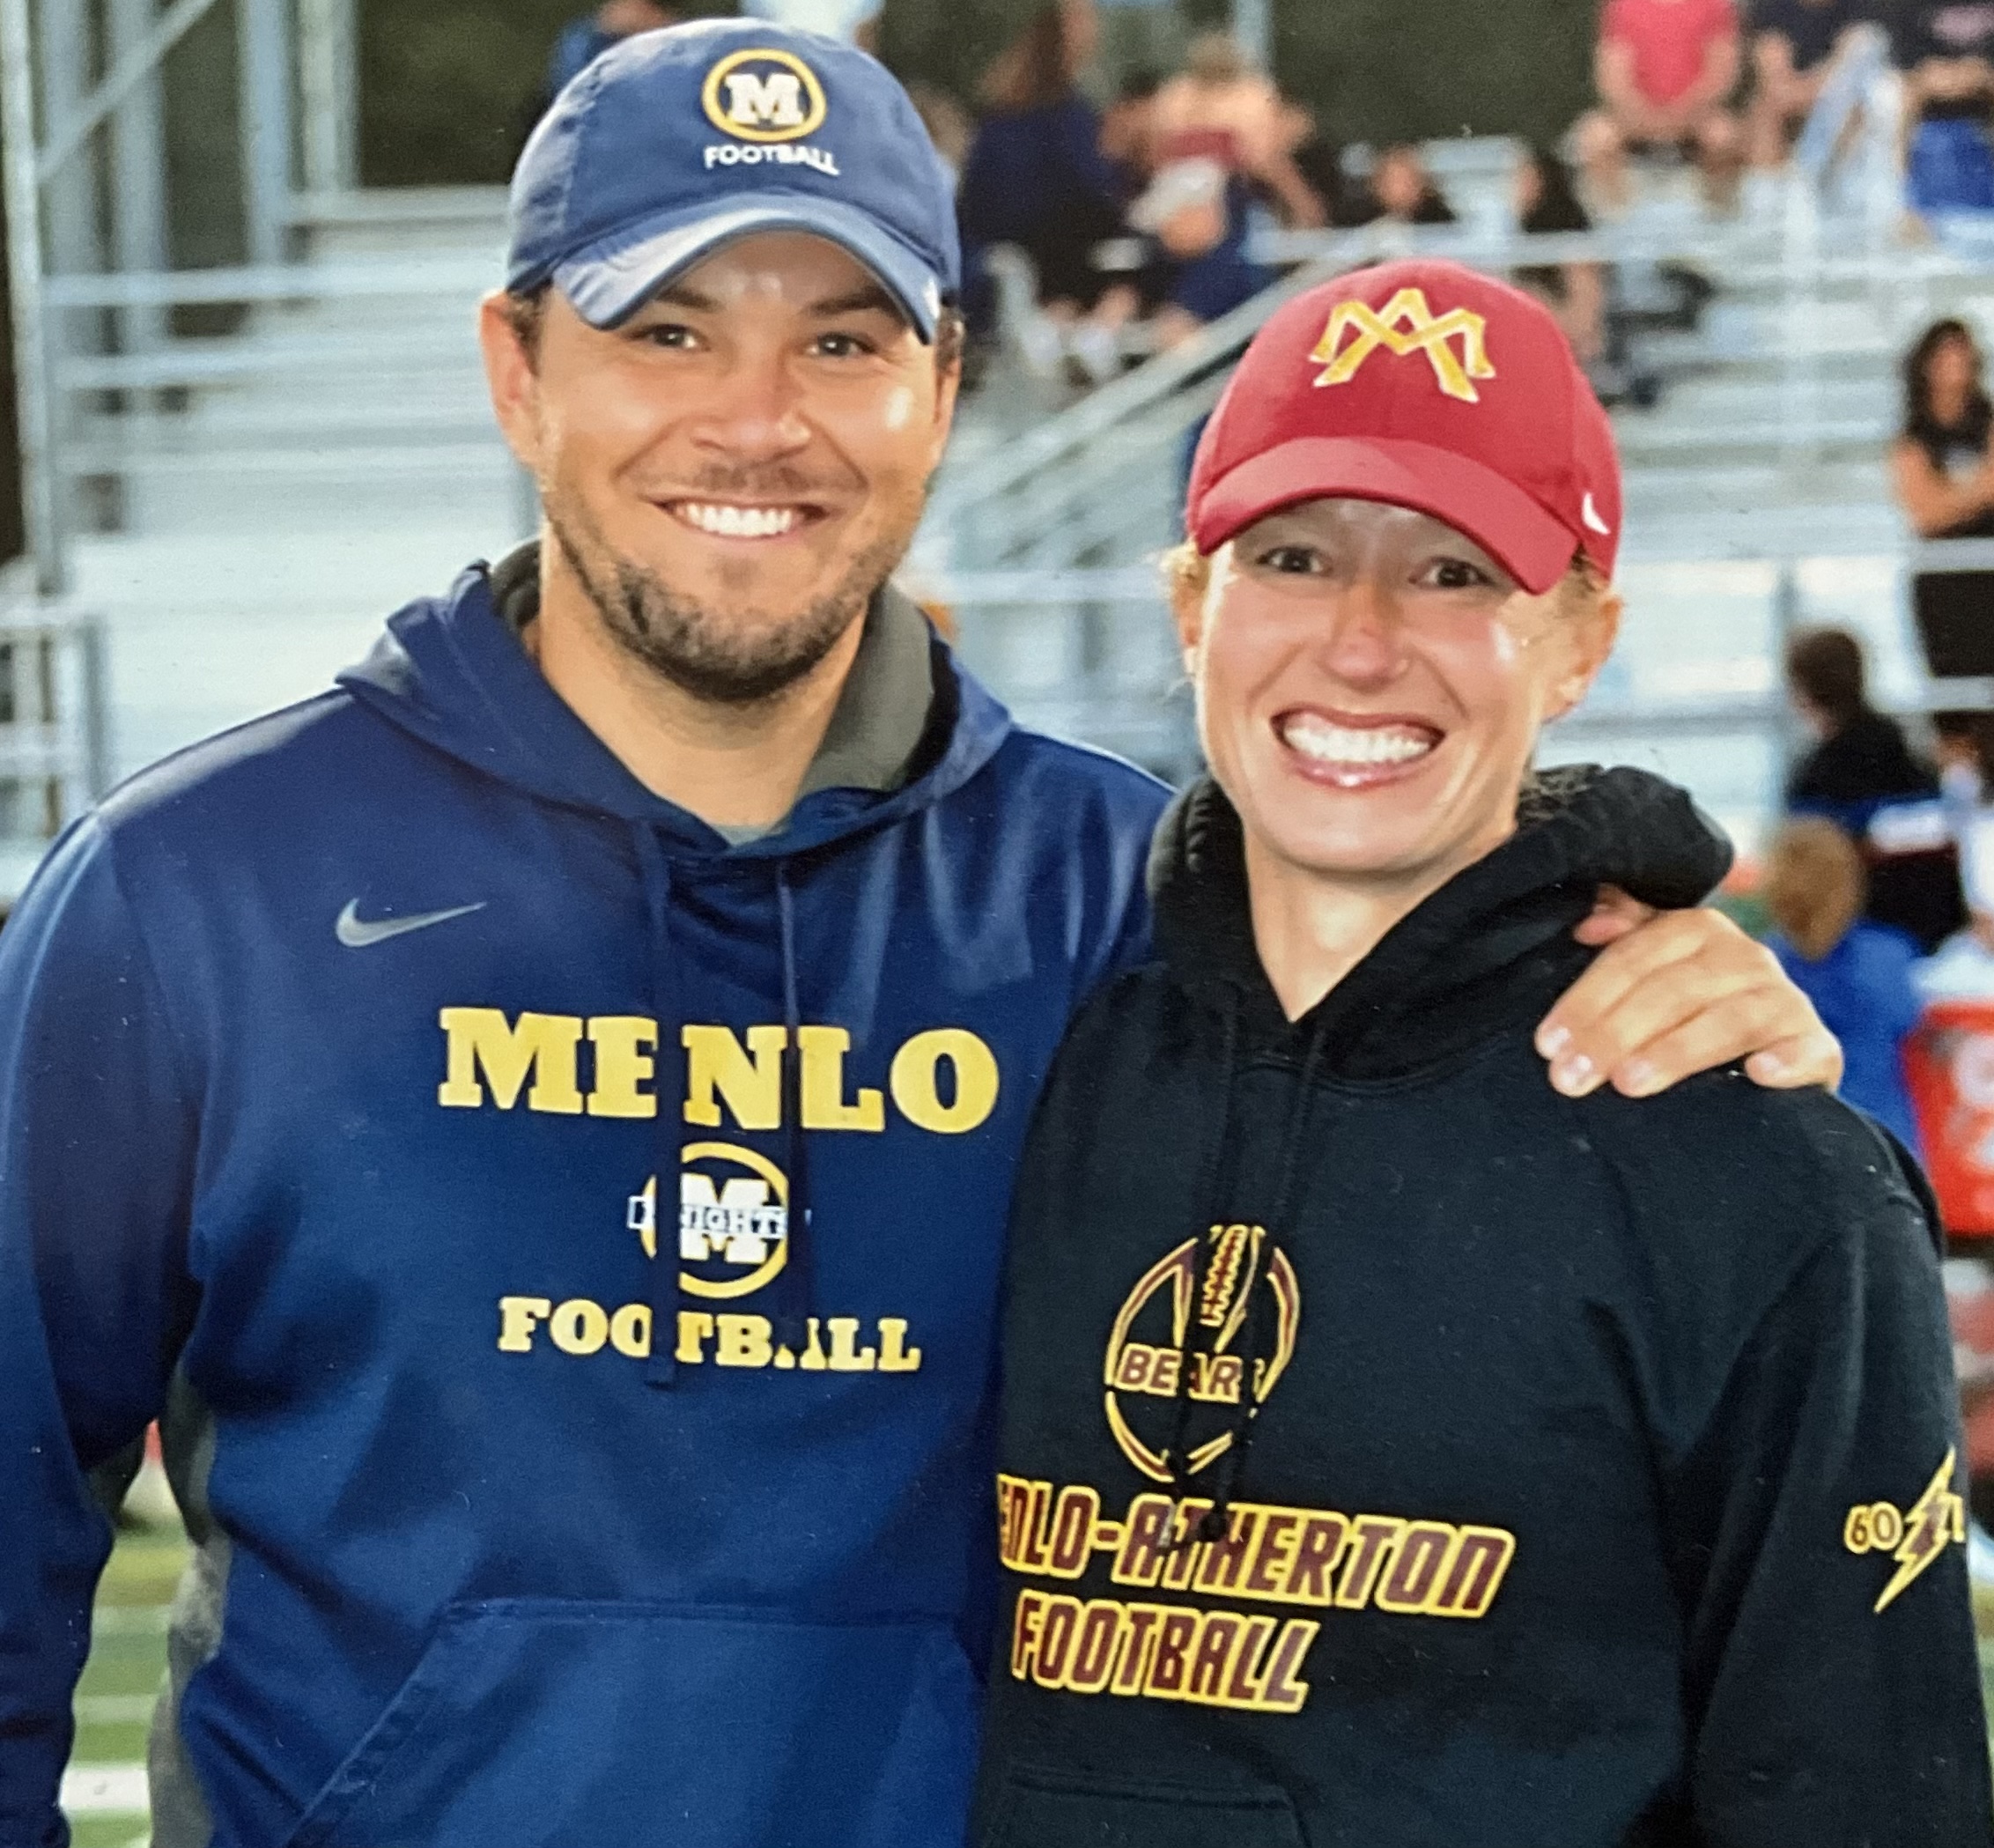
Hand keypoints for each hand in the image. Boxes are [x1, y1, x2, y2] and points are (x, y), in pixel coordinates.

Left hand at [1534, 888, 1844, 1097]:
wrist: (1763, 1066)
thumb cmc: (1683, 1018)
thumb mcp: (1647, 976)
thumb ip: (1619, 942)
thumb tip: (1585, 925)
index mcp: (1695, 931)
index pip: (1632, 959)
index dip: (1586, 1000)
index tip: (1547, 1045)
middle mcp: (1744, 957)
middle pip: (1671, 990)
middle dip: (1614, 1034)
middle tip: (1571, 1078)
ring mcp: (1786, 1000)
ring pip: (1729, 1019)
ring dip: (1676, 1052)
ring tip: (1629, 1085)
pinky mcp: (1818, 1046)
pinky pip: (1807, 1048)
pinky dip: (1787, 1060)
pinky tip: (1759, 1075)